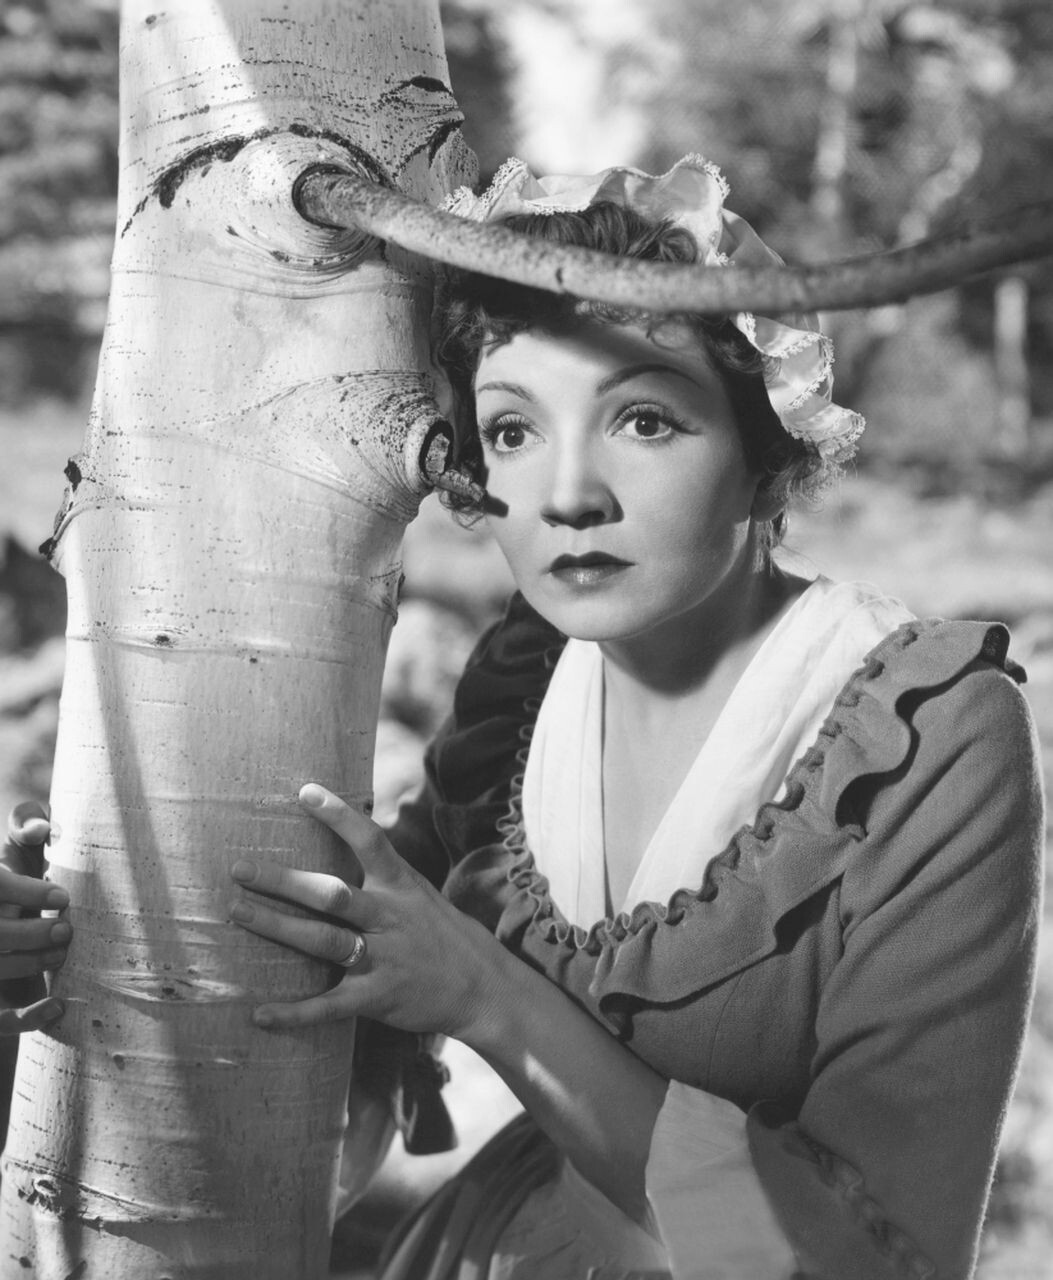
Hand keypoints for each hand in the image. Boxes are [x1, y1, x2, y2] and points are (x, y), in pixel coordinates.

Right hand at [1, 802, 68, 1033]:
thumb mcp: (18, 848)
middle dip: (30, 933)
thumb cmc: (16, 878)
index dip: (26, 893)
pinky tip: (58, 1004)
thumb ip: (28, 822)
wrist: (13, 929)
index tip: (63, 895)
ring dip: (30, 965)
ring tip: (62, 953)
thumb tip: (41, 827)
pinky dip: (26, 1017)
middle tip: (66, 928)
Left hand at [229, 783, 505, 1038]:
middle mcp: (390, 917)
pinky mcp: (378, 997)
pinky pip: (329, 1006)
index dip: (338, 815)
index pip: (369, 840)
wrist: (484, 986)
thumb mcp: (418, 893)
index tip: (305, 791)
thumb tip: (345, 835)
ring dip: (277, 927)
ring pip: (324, 941)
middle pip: (332, 894)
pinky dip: (293, 1013)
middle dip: (284, 881)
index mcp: (400, 886)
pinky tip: (259, 1013)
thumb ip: (382, 873)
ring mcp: (384, 958)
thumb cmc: (441, 933)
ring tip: (237, 913)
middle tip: (240, 869)